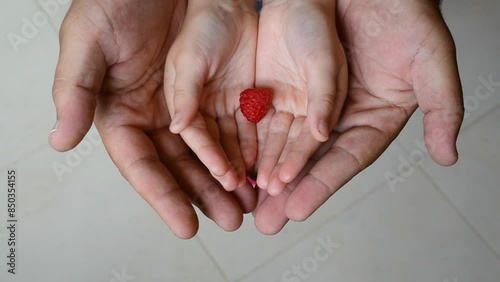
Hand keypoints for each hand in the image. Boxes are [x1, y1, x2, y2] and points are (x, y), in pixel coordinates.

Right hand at [49, 0, 255, 238]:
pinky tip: (256, 170)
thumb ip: (77, 89)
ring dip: (226, 181)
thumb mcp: (89, 39)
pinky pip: (227, 127)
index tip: (187, 226)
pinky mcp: (211, 94)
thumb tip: (61, 141)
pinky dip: (241, 150)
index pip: (141, 166)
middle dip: (203, 196)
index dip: (163, 198)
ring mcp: (183, 107)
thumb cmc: (117, 0)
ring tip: (247, 205)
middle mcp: (152, 117)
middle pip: (178, 168)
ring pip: (206, 154)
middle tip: (230, 221)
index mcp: (120, 113)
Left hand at [252, 0, 463, 233]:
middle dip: (289, 190)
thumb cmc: (406, 16)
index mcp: (374, 118)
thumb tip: (447, 157)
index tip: (297, 209)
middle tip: (267, 221)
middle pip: (312, 160)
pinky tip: (241, 160)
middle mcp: (341, 117)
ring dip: (268, 171)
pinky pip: (270, 114)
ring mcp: (312, 102)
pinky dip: (256, 138)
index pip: (346, 159)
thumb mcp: (432, 60)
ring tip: (251, 200)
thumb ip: (442, 107)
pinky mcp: (289, 85)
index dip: (321, 184)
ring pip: (287, 142)